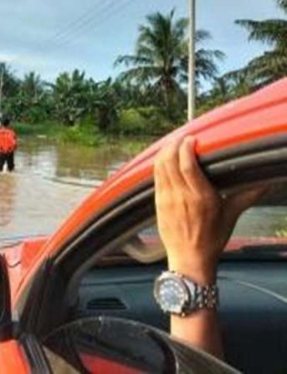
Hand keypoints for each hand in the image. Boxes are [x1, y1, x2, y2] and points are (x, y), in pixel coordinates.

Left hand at [154, 136, 265, 283]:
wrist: (190, 259)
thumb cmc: (211, 239)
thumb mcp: (231, 216)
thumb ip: (247, 196)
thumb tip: (266, 184)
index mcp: (201, 197)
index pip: (188, 166)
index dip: (186, 148)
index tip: (192, 139)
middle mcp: (181, 197)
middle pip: (170, 162)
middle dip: (173, 145)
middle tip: (182, 138)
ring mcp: (167, 200)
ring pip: (159, 168)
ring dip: (164, 152)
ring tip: (172, 144)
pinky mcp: (157, 204)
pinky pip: (155, 178)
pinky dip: (158, 165)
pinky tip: (164, 159)